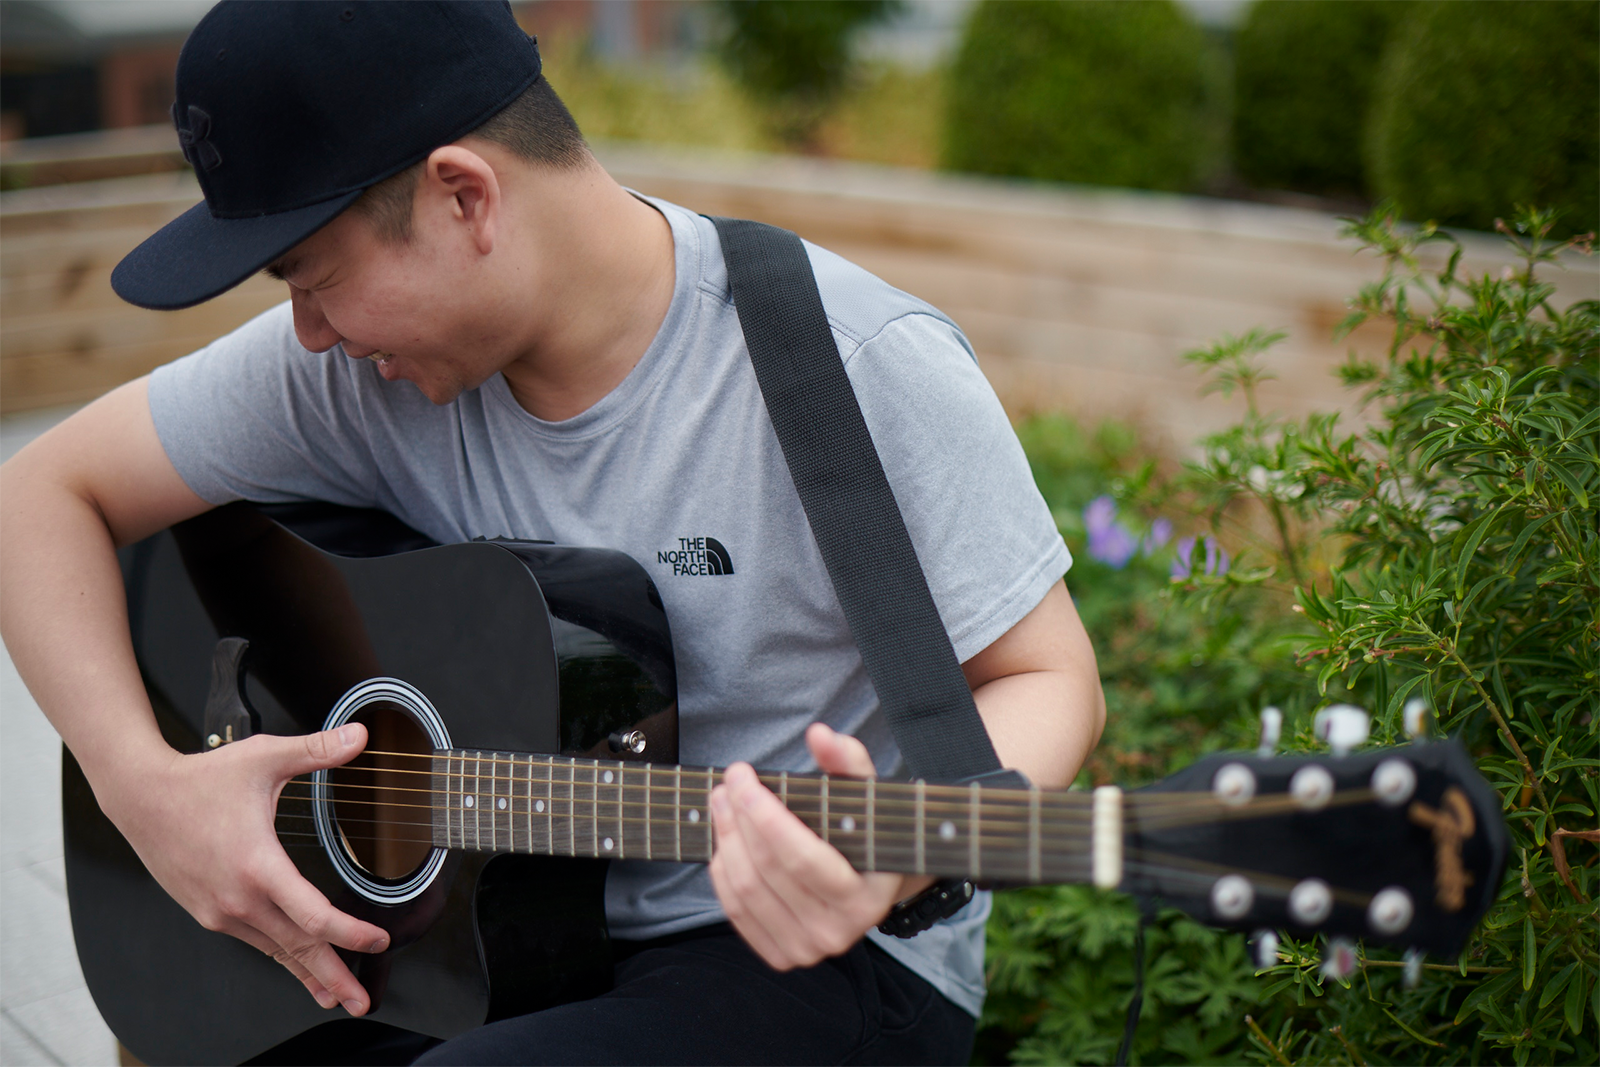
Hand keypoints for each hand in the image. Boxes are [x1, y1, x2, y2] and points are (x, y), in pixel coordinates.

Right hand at [103, 723, 390, 1013]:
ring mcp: (220, 911)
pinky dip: (281, 955)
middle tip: (360, 1004)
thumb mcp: (265, 757)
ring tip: (334, 994)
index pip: (313, 915)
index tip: (377, 942)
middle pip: (297, 948)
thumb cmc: (199, 780)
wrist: (140, 797)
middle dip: (333, 978)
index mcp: (258, 866)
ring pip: (275, 950)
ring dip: (307, 973)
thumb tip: (360, 736)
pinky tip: (296, 963)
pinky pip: (255, 941)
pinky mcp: (208, 912)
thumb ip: (317, 750)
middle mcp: (238, 898)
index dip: (350, 934)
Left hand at [708, 723, 934, 969]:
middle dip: (738, 818)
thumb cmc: (864, 834)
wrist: (871, 888)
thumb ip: (848, 761)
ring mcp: (806, 949)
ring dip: (724, 839)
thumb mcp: (866, 795)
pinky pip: (736, 910)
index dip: (763, 813)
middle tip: (727, 782)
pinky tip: (725, 840)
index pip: (801, 857)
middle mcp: (836, 933)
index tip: (742, 774)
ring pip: (746, 889)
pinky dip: (722, 871)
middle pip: (767, 870)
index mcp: (865, 899)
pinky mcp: (780, 954)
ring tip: (722, 803)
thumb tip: (819, 734)